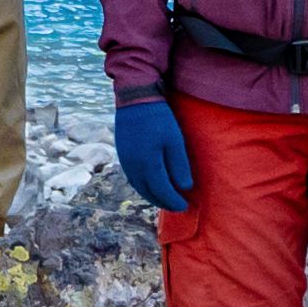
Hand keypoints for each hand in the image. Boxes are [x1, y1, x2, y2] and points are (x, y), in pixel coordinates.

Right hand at [114, 98, 194, 213]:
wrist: (135, 100)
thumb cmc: (159, 118)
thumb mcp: (175, 141)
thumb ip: (179, 165)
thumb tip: (185, 188)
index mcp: (148, 165)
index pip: (162, 191)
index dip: (174, 201)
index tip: (185, 206)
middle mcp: (133, 167)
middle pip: (148, 193)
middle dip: (163, 202)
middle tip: (176, 206)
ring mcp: (125, 162)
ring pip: (139, 187)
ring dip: (152, 196)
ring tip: (165, 198)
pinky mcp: (122, 155)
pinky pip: (133, 178)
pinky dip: (144, 186)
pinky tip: (151, 184)